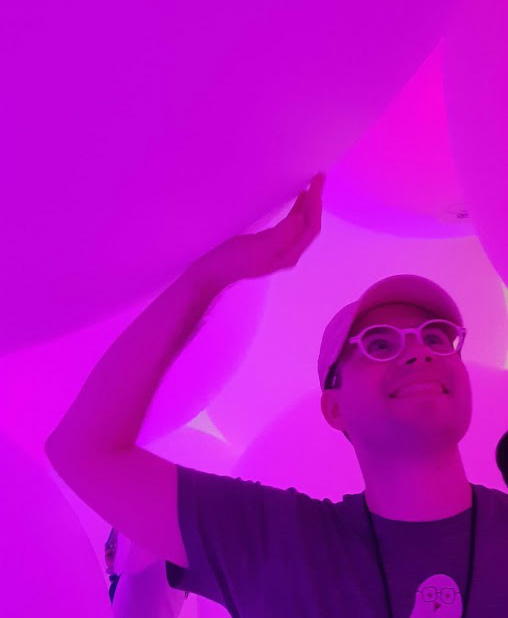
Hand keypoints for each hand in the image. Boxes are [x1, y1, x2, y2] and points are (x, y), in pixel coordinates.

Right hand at [194, 173, 324, 286]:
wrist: (212, 272)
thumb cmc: (233, 260)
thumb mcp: (258, 246)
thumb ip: (281, 234)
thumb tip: (300, 218)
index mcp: (288, 255)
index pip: (311, 228)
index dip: (315, 204)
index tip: (317, 182)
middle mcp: (287, 253)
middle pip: (308, 225)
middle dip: (315, 202)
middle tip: (318, 178)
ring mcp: (278, 249)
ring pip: (300, 225)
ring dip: (307, 205)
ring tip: (311, 186)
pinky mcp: (268, 244)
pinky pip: (289, 225)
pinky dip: (295, 211)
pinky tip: (295, 201)